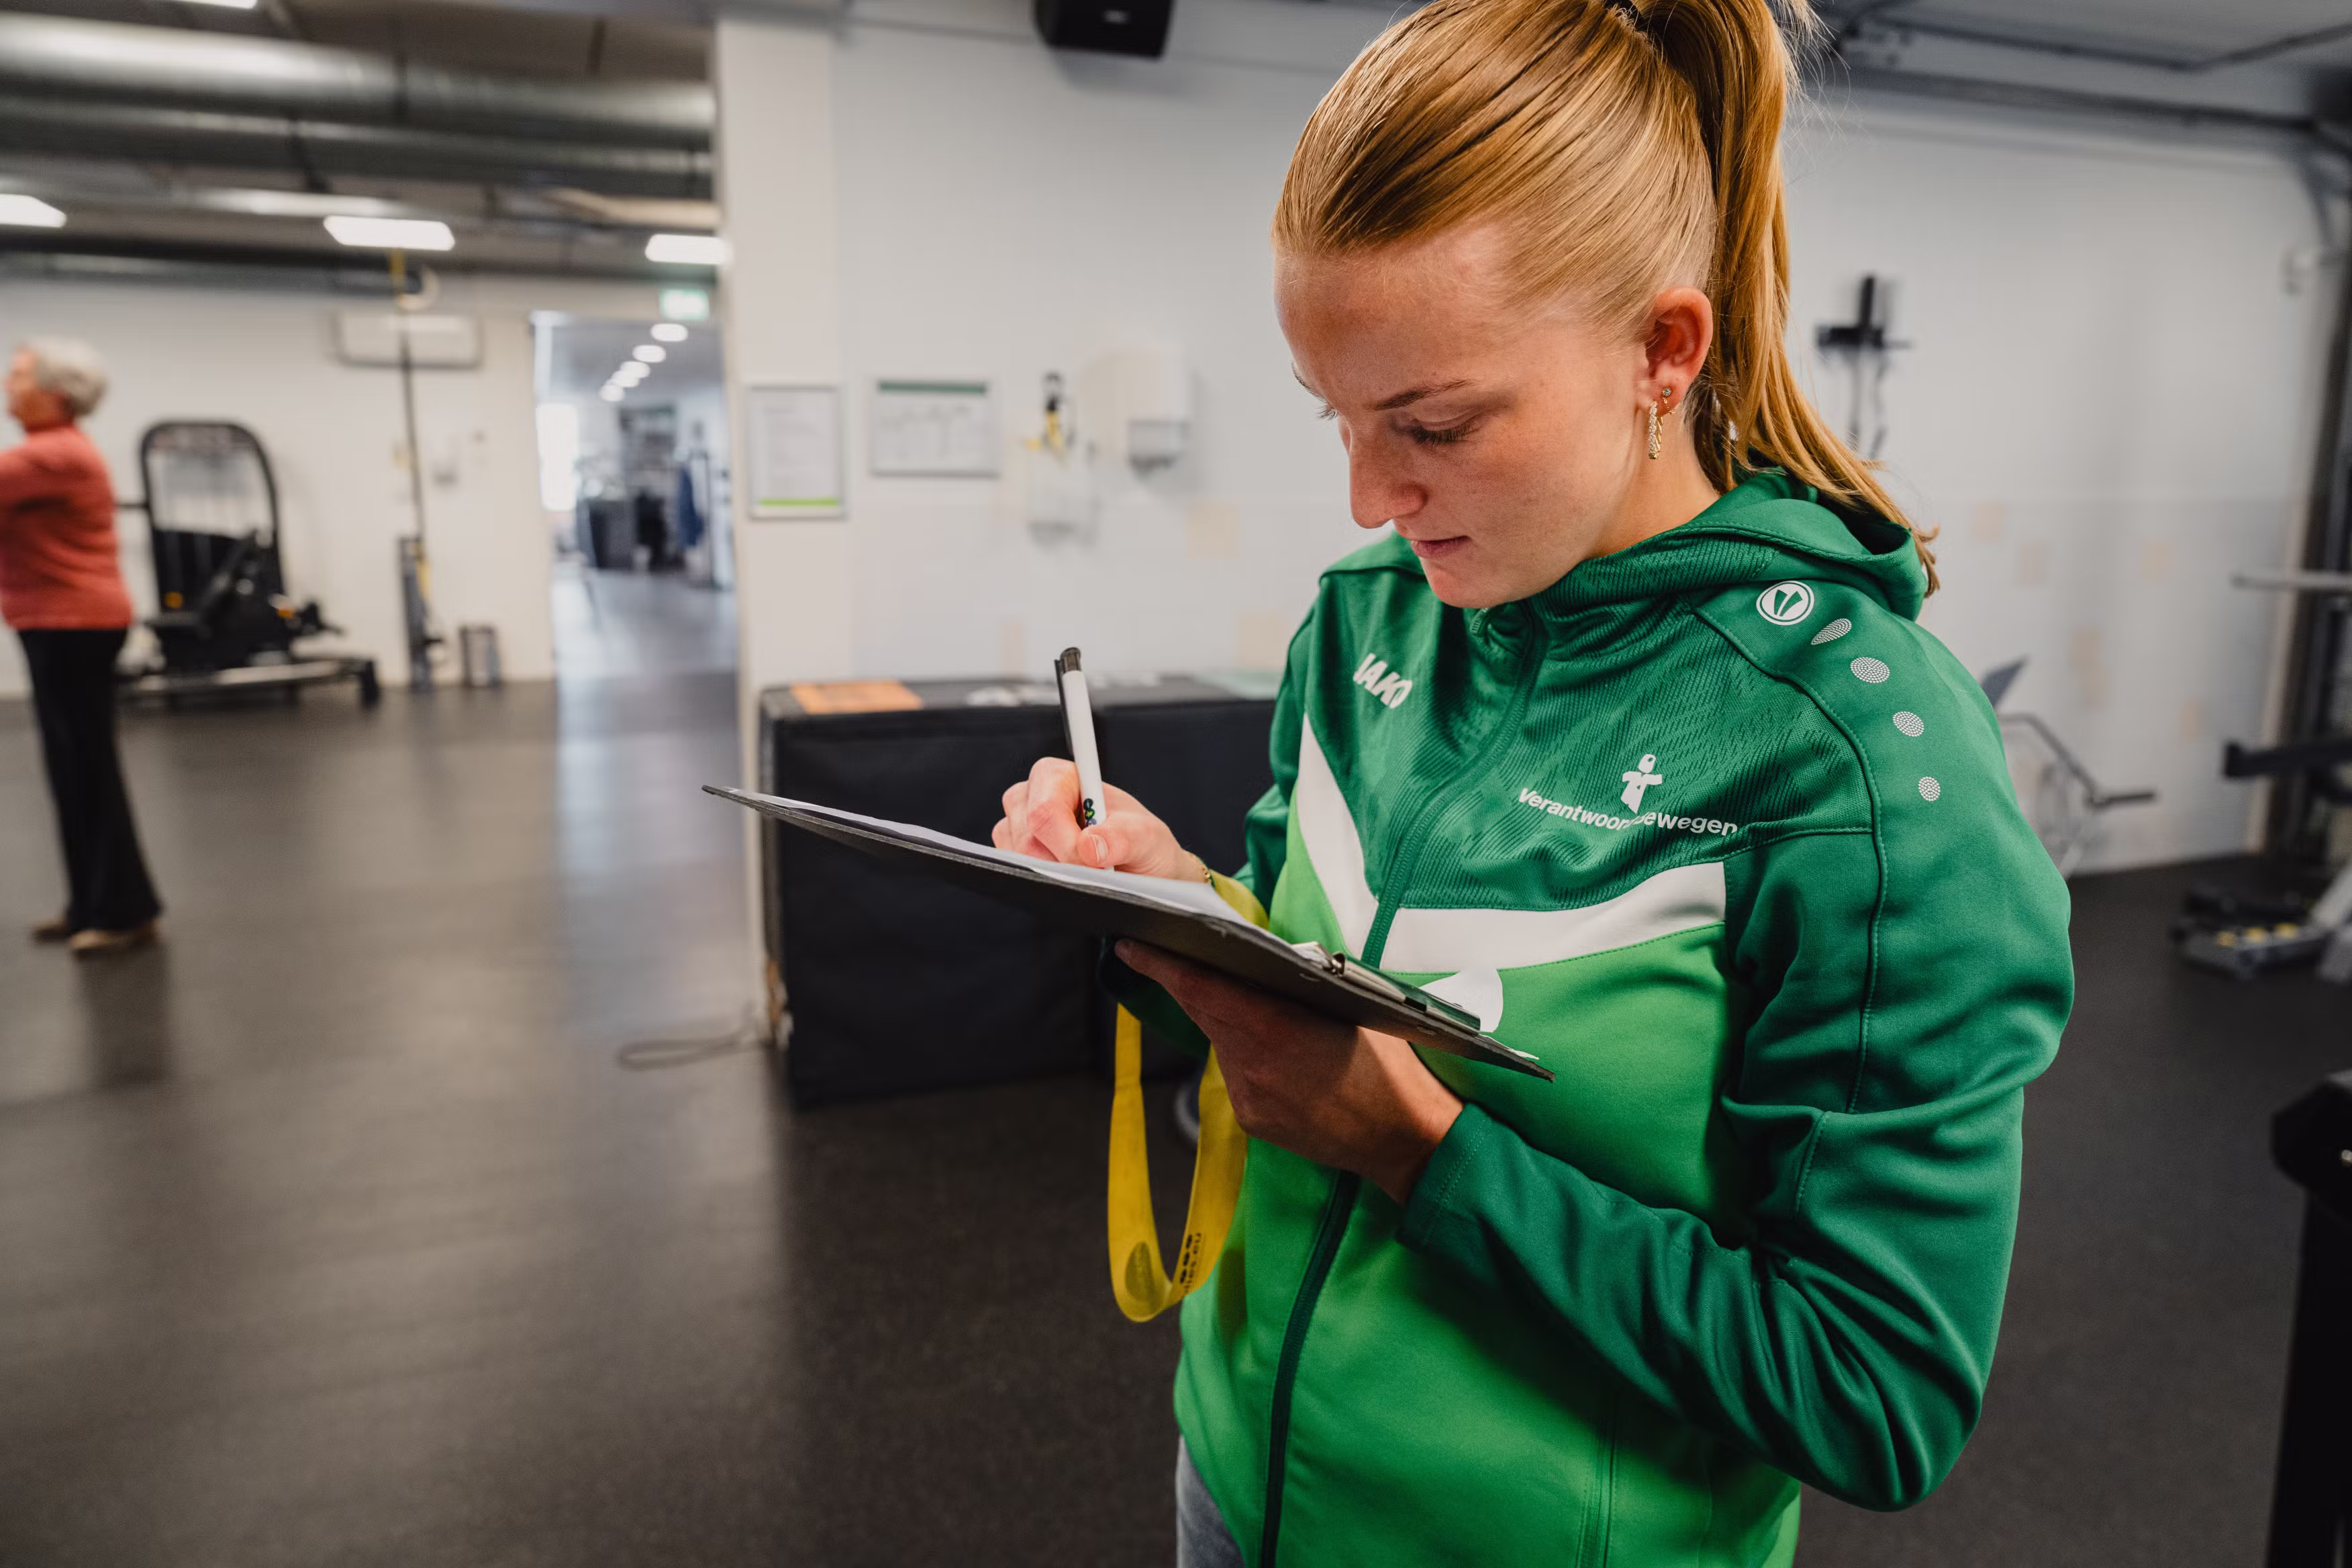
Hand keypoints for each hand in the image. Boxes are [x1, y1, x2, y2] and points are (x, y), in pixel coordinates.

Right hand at [992, 757, 1201, 880]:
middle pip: (1028, 840)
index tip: (1095, 862)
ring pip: (1019, 860)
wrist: (1140, 868)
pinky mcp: (1012, 855)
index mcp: (1060, 777)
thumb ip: (1123, 837)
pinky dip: (1044, 884)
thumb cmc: (1140, 843)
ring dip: (1056, 876)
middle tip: (1098, 871)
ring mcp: (1017, 827)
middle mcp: (1032, 797)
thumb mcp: (1147, 837)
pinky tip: (1070, 878)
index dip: (1066, 842)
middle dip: (1065, 864)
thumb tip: (1089, 847)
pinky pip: (1014, 875)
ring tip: (1087, 871)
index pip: (1045, 808)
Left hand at [1116, 940, 1462, 1204]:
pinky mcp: (1253, 1120)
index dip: (1161, 965)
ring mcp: (1249, 1096)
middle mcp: (1251, 1064)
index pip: (1201, 987)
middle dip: (1187, 983)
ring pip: (1221, 1043)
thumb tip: (1263, 960)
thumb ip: (1302, 983)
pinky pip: (1237, 1074)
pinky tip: (1279, 1056)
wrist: (1406, 1139)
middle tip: (1168, 955)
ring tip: (1257, 1008)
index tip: (1132, 945)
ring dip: (1226, 1021)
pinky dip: (1247, 1056)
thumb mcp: (1353, 1006)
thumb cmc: (1389, 1064)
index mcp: (1274, 1027)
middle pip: (1203, 1011)